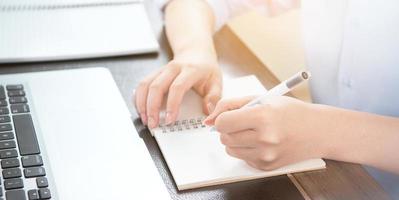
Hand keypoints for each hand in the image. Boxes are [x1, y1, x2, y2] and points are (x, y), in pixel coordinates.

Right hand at [135, 51, 221, 127]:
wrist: (196, 52)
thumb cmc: (206, 68)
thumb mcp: (216, 81)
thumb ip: (214, 98)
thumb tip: (209, 113)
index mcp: (190, 70)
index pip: (177, 88)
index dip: (172, 105)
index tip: (170, 120)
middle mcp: (173, 68)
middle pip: (156, 87)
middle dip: (152, 108)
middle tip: (153, 124)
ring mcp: (162, 70)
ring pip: (145, 85)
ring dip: (142, 103)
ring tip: (145, 119)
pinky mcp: (155, 73)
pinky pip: (142, 84)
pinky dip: (138, 98)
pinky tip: (141, 109)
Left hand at [204, 96, 327, 170]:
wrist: (319, 131)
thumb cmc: (291, 111)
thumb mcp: (262, 98)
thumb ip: (231, 104)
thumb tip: (207, 120)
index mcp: (263, 117)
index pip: (222, 123)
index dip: (222, 118)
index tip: (229, 116)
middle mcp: (265, 139)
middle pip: (224, 137)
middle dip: (228, 129)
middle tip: (243, 122)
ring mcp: (266, 155)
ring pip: (230, 149)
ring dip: (235, 140)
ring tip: (252, 131)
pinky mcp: (267, 166)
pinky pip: (242, 158)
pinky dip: (246, 149)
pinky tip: (262, 142)